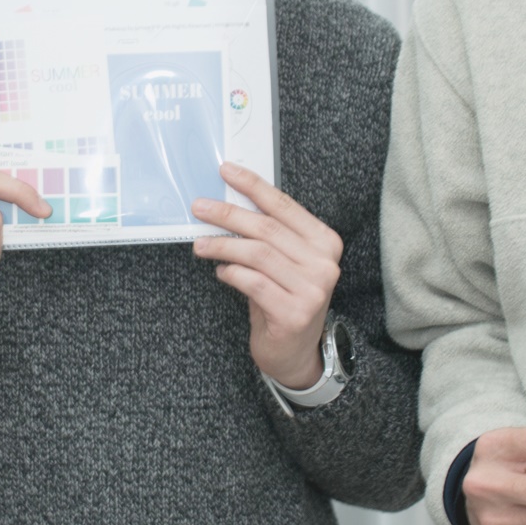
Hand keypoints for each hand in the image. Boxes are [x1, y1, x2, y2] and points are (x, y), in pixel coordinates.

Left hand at [191, 163, 341, 389]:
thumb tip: (229, 202)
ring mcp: (312, 290)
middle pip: (267, 229)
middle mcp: (325, 264)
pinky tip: (221, 272)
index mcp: (325, 242)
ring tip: (201, 245)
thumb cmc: (285, 299)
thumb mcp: (283, 262)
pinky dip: (231, 274)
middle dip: (228, 215)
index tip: (227, 172)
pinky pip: (253, 282)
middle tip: (200, 208)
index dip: (253, 186)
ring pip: (257, 254)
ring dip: (222, 246)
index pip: (284, 206)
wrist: (296, 352)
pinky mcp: (294, 313)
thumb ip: (267, 235)